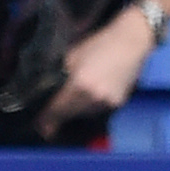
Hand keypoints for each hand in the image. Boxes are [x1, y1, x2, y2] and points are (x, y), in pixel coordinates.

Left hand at [37, 7, 153, 139]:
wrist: (131, 43)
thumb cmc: (98, 44)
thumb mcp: (71, 56)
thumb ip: (57, 75)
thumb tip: (46, 93)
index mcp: (78, 85)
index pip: (56, 111)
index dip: (44, 121)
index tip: (38, 126)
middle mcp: (93, 99)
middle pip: (69, 116)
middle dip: (58, 117)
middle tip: (48, 118)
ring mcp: (107, 103)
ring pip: (83, 114)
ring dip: (74, 111)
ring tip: (72, 101)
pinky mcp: (118, 104)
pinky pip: (98, 110)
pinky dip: (90, 106)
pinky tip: (90, 94)